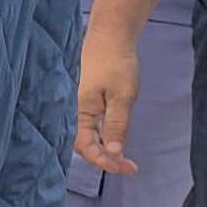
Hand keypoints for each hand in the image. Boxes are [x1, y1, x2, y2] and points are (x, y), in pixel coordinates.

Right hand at [75, 27, 140, 174]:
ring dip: (105, 151)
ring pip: (88, 137)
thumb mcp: (122, 97)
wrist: (109, 38)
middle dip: (105, 160)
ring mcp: (81, 107)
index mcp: (80, 112)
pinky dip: (103, 139)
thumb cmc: (115, 65)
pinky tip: (115, 141)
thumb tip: (113, 153)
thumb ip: (116, 125)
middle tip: (130, 167)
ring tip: (125, 159)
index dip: (105, 161)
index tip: (127, 168)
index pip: (87, 147)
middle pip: (84, 145)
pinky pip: (91, 127)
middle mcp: (76, 113)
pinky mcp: (88, 102)